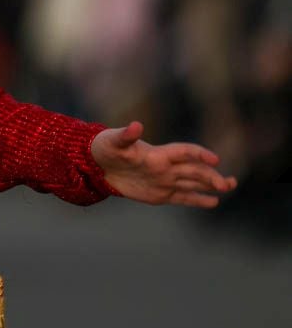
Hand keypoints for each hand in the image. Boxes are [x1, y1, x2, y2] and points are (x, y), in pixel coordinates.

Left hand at [92, 121, 236, 207]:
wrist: (97, 165)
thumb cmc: (106, 147)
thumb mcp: (114, 141)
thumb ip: (126, 136)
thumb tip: (136, 126)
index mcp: (158, 153)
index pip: (184, 152)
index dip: (199, 154)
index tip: (214, 159)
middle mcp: (166, 167)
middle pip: (194, 170)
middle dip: (211, 176)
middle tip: (226, 183)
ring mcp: (165, 181)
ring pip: (193, 183)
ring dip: (211, 184)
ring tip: (229, 185)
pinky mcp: (160, 194)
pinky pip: (182, 197)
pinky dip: (197, 199)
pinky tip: (213, 202)